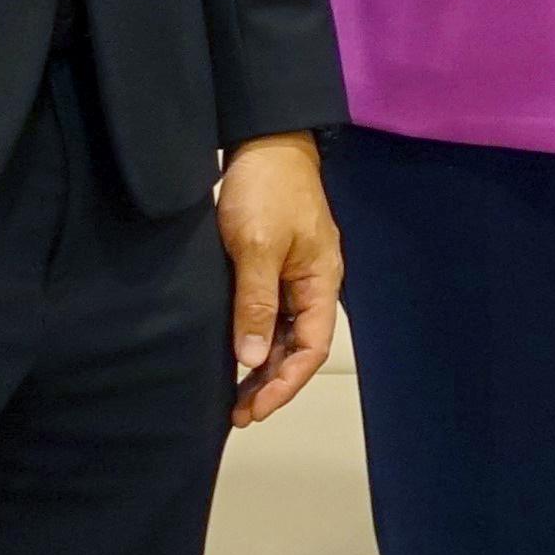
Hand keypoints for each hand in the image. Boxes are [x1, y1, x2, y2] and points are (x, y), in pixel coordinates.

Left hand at [218, 132, 342, 425]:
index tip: (254, 408)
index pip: (312, 348)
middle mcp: (313, 283)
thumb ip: (256, 302)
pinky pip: (269, 313)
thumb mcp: (258, 246)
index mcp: (322, 280)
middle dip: (271, 382)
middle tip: (236, 412)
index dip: (285, 383)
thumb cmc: (266, 189)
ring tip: (232, 394)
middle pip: (300, 346)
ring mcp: (294, 273)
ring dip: (261, 364)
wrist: (263, 141)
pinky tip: (233, 353)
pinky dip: (254, 338)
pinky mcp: (273, 263)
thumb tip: (252, 358)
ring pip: (283, 333)